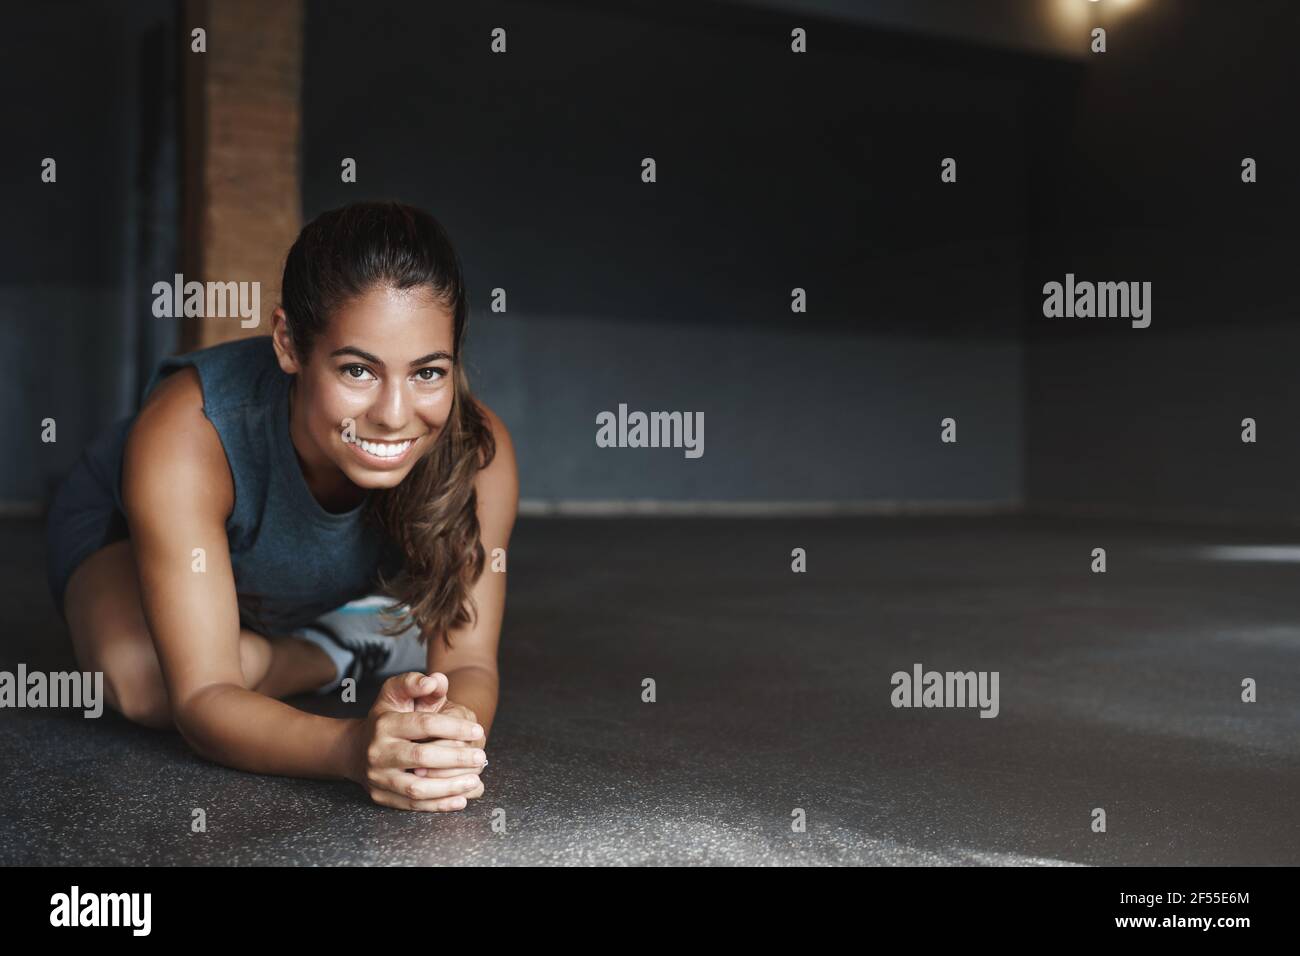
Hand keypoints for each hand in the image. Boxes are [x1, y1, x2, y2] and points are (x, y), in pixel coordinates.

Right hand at [348, 672, 486, 811]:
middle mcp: (378, 752)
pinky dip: (438, 805)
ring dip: (449, 787)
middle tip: (480, 757)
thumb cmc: (386, 717)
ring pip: (417, 788)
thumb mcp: (396, 693)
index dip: (454, 727)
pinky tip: (460, 799)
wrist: (355, 749)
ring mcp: (378, 777)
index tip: (477, 730)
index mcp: (385, 724)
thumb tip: (434, 681)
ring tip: (474, 780)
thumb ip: (415, 683)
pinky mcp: (381, 797)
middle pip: (422, 758)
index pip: (424, 724)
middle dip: (456, 758)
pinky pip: (412, 805)